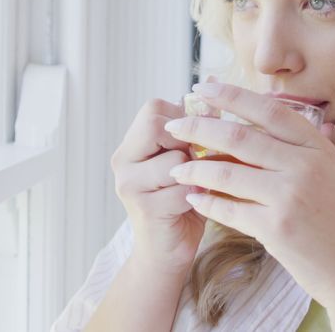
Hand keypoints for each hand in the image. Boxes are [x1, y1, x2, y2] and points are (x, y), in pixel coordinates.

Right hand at [111, 98, 205, 272]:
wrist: (167, 253)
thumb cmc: (184, 201)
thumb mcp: (190, 159)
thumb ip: (196, 127)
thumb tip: (211, 82)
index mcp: (131, 143)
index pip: (155, 109)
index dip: (183, 120)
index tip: (195, 143)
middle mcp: (122, 159)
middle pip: (157, 126)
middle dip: (186, 145)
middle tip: (195, 165)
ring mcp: (128, 184)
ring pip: (174, 159)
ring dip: (195, 174)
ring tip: (196, 187)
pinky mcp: (142, 208)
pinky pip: (181, 189)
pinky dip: (196, 197)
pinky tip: (193, 207)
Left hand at [163, 82, 334, 312]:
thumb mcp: (330, 173)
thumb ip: (295, 151)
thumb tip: (247, 129)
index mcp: (318, 146)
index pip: (267, 109)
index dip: (231, 95)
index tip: (202, 88)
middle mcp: (305, 165)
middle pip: (239, 135)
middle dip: (199, 127)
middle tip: (173, 125)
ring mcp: (291, 196)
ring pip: (226, 171)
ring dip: (194, 168)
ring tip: (175, 168)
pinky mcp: (276, 228)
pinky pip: (228, 208)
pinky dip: (206, 202)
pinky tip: (193, 199)